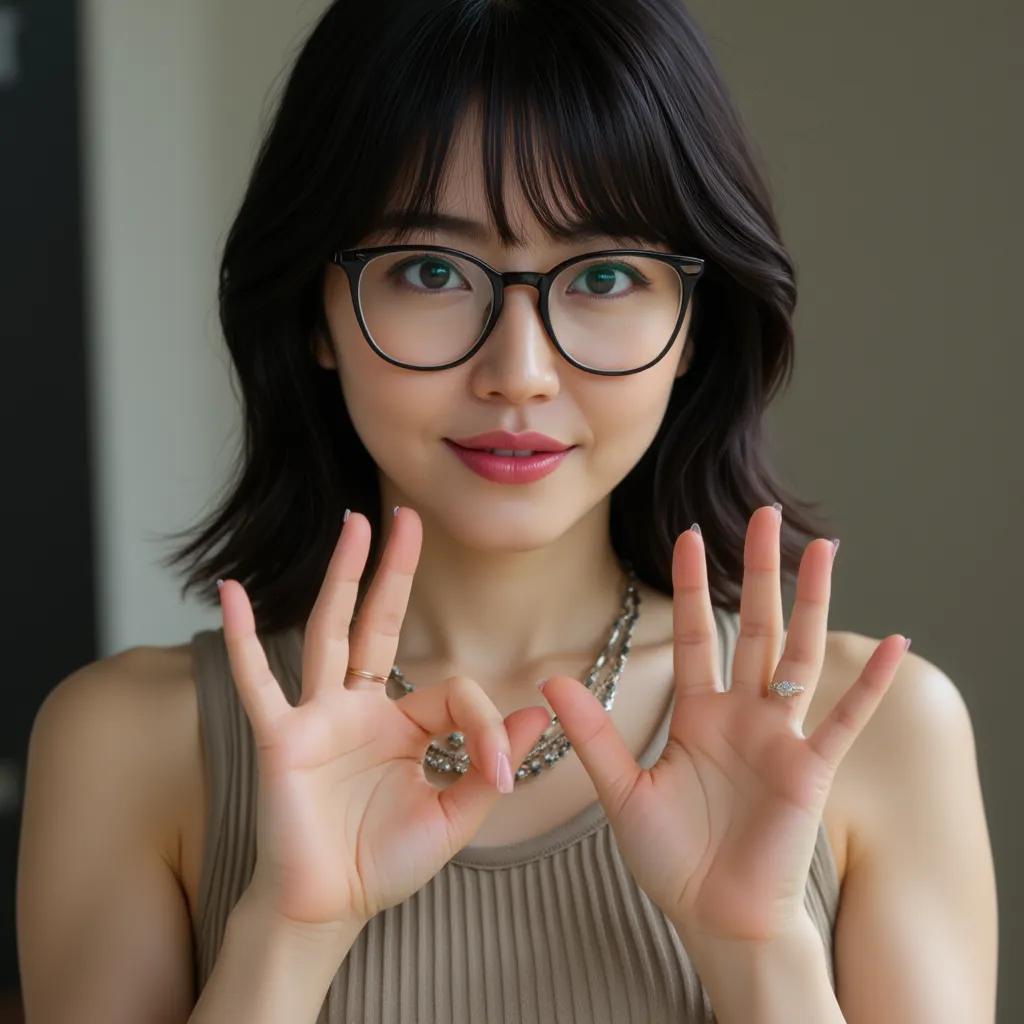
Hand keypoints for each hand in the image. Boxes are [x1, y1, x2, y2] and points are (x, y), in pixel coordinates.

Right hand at [217, 508, 550, 932]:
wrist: (328, 908)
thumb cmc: (384, 864)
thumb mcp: (453, 815)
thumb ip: (488, 763)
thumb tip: (538, 715)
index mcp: (402, 724)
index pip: (451, 692)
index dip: (485, 725)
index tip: (500, 771)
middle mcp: (358, 708)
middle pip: (380, 622)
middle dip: (396, 571)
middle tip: (409, 517)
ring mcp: (317, 717)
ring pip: (330, 631)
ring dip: (342, 577)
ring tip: (356, 524)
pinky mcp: (281, 738)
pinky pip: (258, 682)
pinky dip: (243, 639)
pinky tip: (232, 594)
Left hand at [541, 505, 909, 943]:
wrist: (713, 917)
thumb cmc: (671, 858)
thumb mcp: (622, 791)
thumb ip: (594, 735)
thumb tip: (552, 680)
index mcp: (698, 714)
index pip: (698, 634)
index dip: (694, 585)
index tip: (688, 534)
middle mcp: (742, 714)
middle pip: (753, 626)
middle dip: (758, 570)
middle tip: (766, 514)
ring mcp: (780, 738)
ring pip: (798, 654)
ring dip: (811, 602)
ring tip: (823, 548)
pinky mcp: (810, 771)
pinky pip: (844, 719)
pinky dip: (869, 684)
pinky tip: (894, 645)